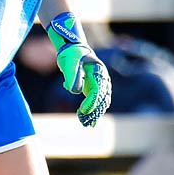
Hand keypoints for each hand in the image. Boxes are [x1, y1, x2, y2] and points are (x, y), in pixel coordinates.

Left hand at [48, 12, 111, 126]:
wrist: (74, 50)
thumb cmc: (72, 54)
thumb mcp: (70, 62)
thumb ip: (73, 76)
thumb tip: (75, 91)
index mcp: (99, 71)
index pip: (97, 89)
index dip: (91, 101)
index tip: (83, 111)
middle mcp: (103, 79)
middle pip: (102, 98)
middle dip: (94, 111)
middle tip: (84, 122)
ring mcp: (100, 85)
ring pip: (101, 103)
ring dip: (95, 114)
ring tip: (86, 124)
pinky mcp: (94, 89)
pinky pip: (97, 103)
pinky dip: (94, 112)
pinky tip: (91, 123)